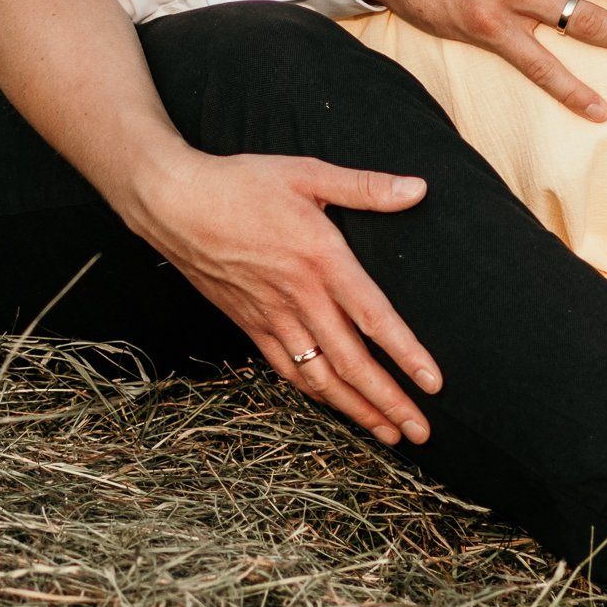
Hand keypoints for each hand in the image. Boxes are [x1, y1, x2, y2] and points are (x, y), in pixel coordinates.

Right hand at [127, 146, 442, 446]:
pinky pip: (286, 368)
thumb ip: (365, 187)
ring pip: (319, 376)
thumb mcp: (307, 173)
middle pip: (351, 362)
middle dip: (388, 402)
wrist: (174, 203)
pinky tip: (333, 404)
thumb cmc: (241, 183)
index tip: (432, 383)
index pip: (373, 317)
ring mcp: (272, 316)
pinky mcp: (249, 323)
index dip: (405, 354)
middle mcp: (300, 296)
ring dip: (355, 409)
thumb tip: (418, 188)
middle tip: (421, 432)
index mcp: (322, 258)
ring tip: (387, 433)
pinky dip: (314, 392)